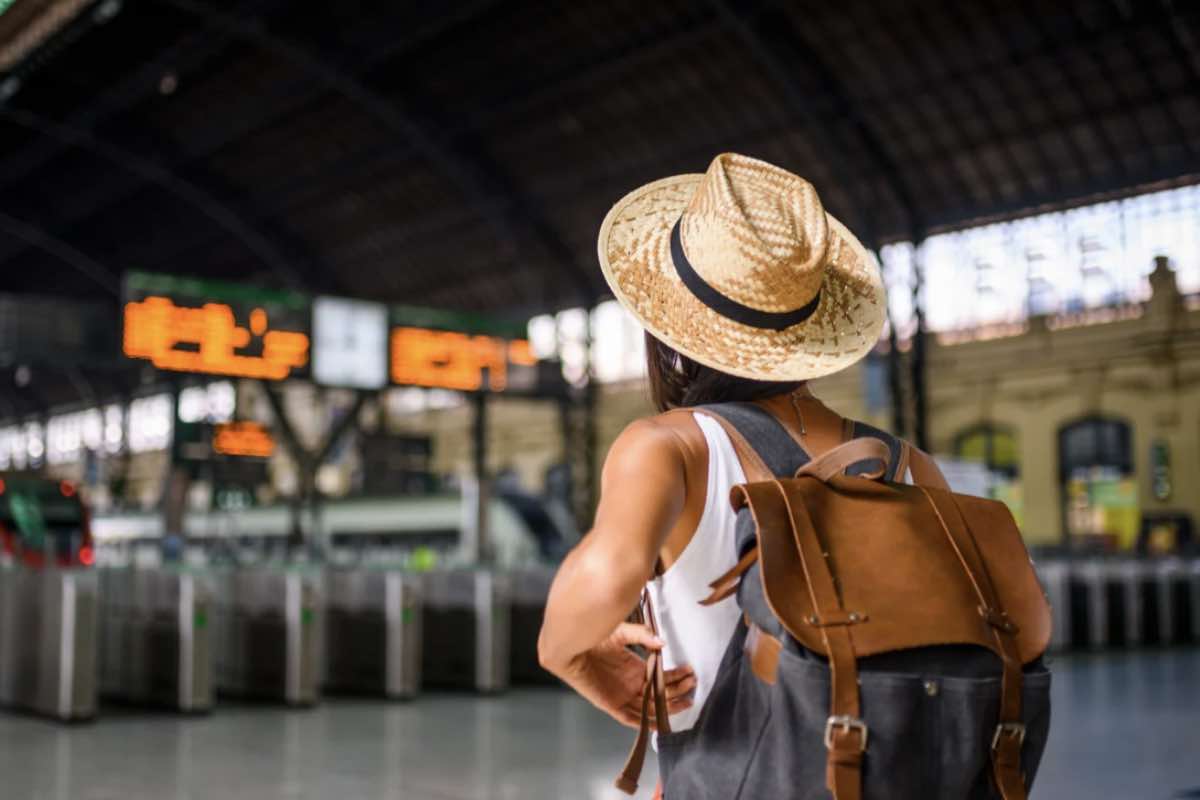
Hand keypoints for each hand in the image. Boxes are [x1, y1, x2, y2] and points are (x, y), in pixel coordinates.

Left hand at [559, 622, 696, 728]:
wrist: (570, 645)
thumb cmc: (593, 636)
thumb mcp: (622, 632)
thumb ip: (642, 635)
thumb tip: (662, 644)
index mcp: (635, 669)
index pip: (662, 678)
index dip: (677, 677)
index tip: (690, 673)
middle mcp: (631, 685)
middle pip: (660, 694)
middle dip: (678, 690)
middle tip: (693, 684)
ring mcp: (622, 696)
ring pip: (650, 708)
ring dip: (669, 706)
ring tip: (686, 700)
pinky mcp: (611, 705)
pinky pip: (631, 718)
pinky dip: (645, 722)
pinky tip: (660, 722)